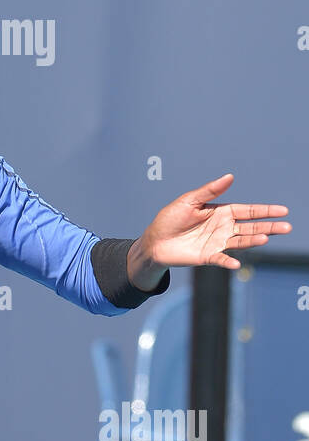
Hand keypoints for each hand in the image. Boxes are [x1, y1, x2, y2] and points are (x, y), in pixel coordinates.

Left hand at [138, 174, 290, 273]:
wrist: (154, 241)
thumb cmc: (170, 218)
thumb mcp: (189, 201)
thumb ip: (210, 191)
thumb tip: (230, 177)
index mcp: (222, 212)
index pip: (249, 210)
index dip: (266, 211)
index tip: (283, 211)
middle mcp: (223, 227)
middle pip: (251, 226)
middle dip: (269, 227)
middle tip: (287, 227)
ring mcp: (217, 243)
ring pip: (240, 241)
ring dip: (253, 240)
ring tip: (266, 238)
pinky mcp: (207, 257)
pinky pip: (221, 259)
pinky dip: (228, 261)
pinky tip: (236, 263)